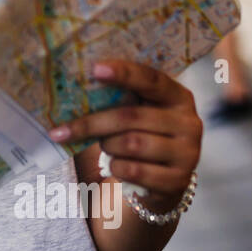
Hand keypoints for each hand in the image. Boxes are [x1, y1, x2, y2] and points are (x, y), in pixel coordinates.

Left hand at [49, 60, 202, 212]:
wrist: (159, 181)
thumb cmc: (139, 137)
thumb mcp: (136, 114)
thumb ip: (119, 99)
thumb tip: (76, 85)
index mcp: (178, 97)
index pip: (151, 79)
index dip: (124, 73)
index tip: (95, 69)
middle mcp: (190, 122)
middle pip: (131, 116)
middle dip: (92, 123)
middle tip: (62, 132)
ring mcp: (188, 153)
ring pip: (130, 144)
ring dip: (107, 146)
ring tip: (105, 147)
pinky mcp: (178, 180)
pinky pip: (134, 170)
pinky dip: (116, 168)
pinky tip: (116, 166)